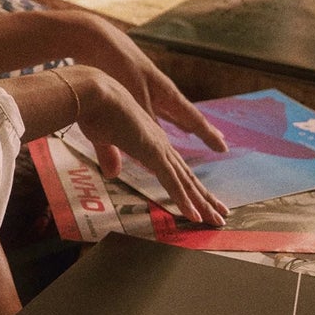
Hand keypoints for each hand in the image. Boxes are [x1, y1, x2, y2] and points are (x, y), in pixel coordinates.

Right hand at [73, 68, 228, 227]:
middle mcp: (159, 144)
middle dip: (204, 198)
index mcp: (149, 140)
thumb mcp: (102, 139)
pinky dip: (183, 200)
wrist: (94, 93)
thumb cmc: (95, 111)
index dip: (188, 187)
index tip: (200, 202)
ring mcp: (158, 148)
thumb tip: (112, 173)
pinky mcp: (153, 153)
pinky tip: (194, 215)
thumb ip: (110, 156)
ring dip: (201, 204)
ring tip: (217, 220)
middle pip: (186, 176)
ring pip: (185, 182)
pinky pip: (171, 182)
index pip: (175, 168)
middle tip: (220, 216)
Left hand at [75, 12, 228, 157]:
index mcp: (166, 92)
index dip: (208, 135)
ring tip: (191, 133)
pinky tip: (155, 121)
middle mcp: (160, 91)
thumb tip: (157, 151)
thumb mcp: (134, 95)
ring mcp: (146, 88)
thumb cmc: (118, 65)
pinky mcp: (129, 86)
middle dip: (201, 131)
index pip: (193, 118)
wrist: (97, 39)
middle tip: (220, 144)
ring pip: (169, 111)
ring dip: (180, 123)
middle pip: (186, 115)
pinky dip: (157, 117)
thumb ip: (145, 122)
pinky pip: (151, 107)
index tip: (223, 148)